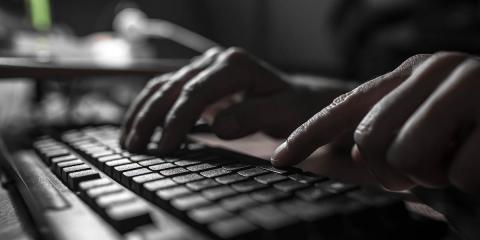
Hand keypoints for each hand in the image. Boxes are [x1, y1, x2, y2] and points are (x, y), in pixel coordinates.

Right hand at [120, 47, 348, 153]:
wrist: (298, 97)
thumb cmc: (294, 107)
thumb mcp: (283, 112)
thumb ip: (253, 116)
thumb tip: (218, 127)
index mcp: (235, 65)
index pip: (196, 92)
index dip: (176, 121)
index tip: (164, 148)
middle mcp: (215, 61)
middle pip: (172, 87)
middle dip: (150, 118)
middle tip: (134, 148)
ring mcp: (205, 68)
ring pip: (163, 86)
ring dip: (142, 112)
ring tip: (127, 141)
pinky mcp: (199, 80)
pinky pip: (167, 90)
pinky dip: (149, 108)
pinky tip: (138, 126)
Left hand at [272, 52, 479, 193]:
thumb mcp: (429, 130)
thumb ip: (389, 134)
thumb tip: (345, 157)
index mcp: (410, 76)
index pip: (344, 109)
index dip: (307, 137)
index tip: (280, 160)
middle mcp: (433, 71)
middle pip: (368, 142)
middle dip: (392, 172)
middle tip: (425, 172)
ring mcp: (467, 84)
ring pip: (405, 157)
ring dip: (434, 176)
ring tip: (457, 162)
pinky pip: (459, 174)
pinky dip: (473, 184)